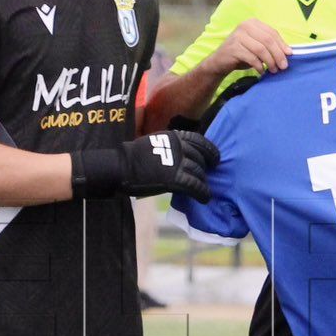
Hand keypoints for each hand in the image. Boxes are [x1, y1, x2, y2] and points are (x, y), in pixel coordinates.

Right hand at [71, 130, 219, 201]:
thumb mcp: (155, 143)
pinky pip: (196, 186)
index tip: (215, 158)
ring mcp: (177, 162)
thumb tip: (185, 156)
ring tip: (204, 190)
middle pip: (200, 158)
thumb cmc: (134, 158)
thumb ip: (171, 147)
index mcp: (174, 137)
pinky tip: (205, 198)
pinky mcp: (175, 178)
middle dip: (206, 168)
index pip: (199, 141)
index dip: (210, 150)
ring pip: (199, 173)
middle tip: (208, 176)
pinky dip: (203, 193)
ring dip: (203, 182)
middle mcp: (178, 147)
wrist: (120, 167)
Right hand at [208, 18, 289, 75]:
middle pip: (268, 40)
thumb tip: (289, 52)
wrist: (219, 61)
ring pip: (261, 49)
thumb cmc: (242, 53)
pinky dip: (259, 66)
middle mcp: (244, 26)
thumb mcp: (257, 46)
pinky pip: (252, 58)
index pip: (272, 33)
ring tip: (274, 70)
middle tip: (283, 66)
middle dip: (278, 54)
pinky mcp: (233, 48)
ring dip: (270, 61)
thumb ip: (270, 45)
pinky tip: (261, 71)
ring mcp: (238, 36)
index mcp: (252, 23)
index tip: (290, 55)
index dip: (282, 44)